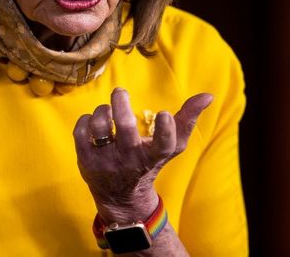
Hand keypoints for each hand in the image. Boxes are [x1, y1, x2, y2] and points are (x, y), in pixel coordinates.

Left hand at [72, 87, 212, 222]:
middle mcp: (129, 160)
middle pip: (124, 127)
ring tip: (108, 110)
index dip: (165, 129)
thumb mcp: (171, 147)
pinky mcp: (86, 161)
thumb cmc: (149, 162)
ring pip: (99, 125)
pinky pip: (81, 131)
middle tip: (121, 93)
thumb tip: (208, 95)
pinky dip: (86, 119)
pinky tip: (94, 122)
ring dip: (102, 110)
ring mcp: (106, 162)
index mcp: (153, 156)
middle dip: (121, 104)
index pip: (163, 145)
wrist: (121, 196)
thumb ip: (187, 120)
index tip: (164, 114)